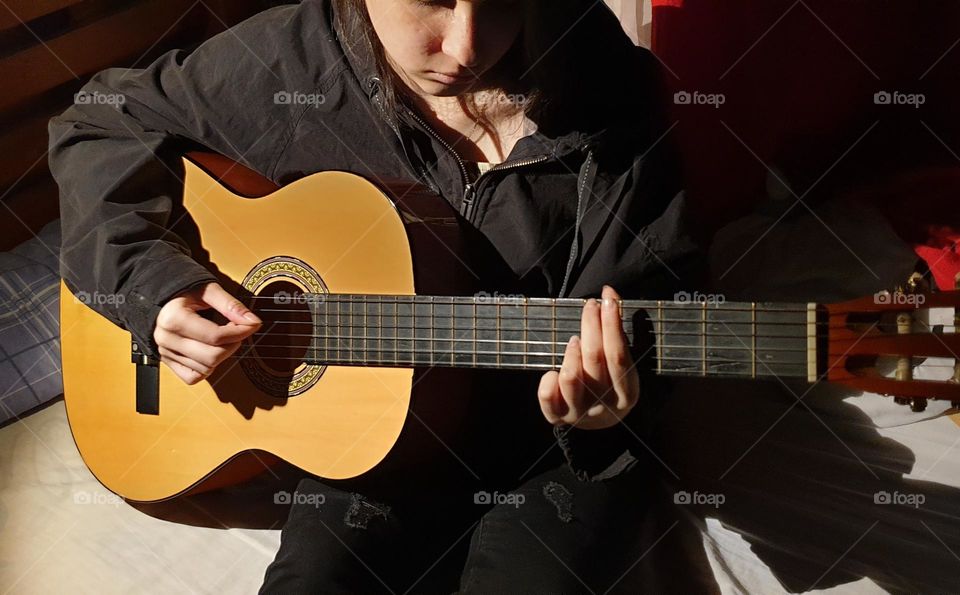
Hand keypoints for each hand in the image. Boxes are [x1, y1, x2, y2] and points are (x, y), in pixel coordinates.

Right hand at [153, 282, 261, 384]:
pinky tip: (210, 350)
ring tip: (222, 337)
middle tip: (236, 331)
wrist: (160, 299)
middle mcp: (167, 339)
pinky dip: (207, 368)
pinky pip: (193, 377)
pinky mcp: (168, 362)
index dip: (240, 332)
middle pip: (212, 357)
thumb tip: (252, 321)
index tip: (251, 324)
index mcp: (174, 318)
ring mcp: (165, 353)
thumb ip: (230, 305)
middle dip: (232, 345)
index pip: (215, 336)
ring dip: (222, 355)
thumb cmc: (184, 292)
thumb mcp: (208, 290)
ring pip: (205, 369)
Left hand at [537, 285, 639, 429]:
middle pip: (595, 359)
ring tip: (575, 340)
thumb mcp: (622, 364)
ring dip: (572, 352)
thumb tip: (609, 294)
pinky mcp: (557, 417)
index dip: (612, 324)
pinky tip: (555, 371)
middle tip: (589, 306)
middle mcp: (604, 406)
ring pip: (571, 377)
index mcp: (627, 394)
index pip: (619, 355)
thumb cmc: (611, 381)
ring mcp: (580, 413)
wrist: (600, 420)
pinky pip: (547, 395)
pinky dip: (548, 378)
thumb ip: (618, 333)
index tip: (606, 299)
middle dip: (591, 325)